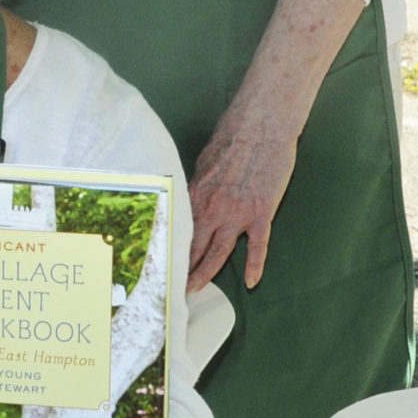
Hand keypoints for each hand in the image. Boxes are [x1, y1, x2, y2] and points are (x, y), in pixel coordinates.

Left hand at [184, 0, 365, 291]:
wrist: (260, 126)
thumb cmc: (232, 138)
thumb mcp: (203, 162)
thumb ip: (195, 186)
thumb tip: (186, 200)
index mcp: (194, 195)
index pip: (177, 230)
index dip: (167, 249)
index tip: (157, 265)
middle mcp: (212, 209)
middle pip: (193, 248)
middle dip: (181, 270)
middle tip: (171, 290)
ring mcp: (237, 214)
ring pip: (219, 253)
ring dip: (206, 273)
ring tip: (195, 291)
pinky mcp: (261, 214)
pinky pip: (258, 246)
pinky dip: (255, 265)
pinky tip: (252, 282)